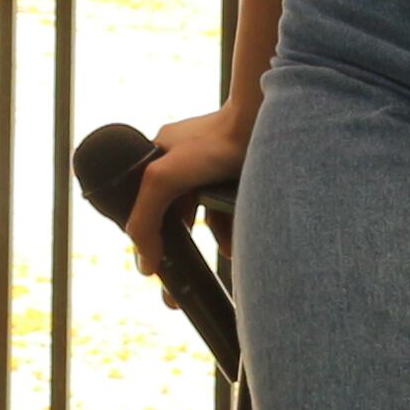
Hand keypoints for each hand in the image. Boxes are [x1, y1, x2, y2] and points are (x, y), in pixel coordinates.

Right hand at [123, 108, 244, 295]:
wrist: (264, 121)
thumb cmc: (214, 141)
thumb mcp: (164, 179)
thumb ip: (145, 219)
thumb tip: (145, 263)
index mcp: (161, 154)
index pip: (148, 204)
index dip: (151, 236)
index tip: (156, 267)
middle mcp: (185, 160)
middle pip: (178, 214)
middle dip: (180, 248)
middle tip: (179, 288)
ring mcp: (214, 165)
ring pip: (207, 213)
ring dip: (214, 236)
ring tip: (223, 253)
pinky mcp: (239, 171)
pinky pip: (230, 207)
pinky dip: (231, 226)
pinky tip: (235, 243)